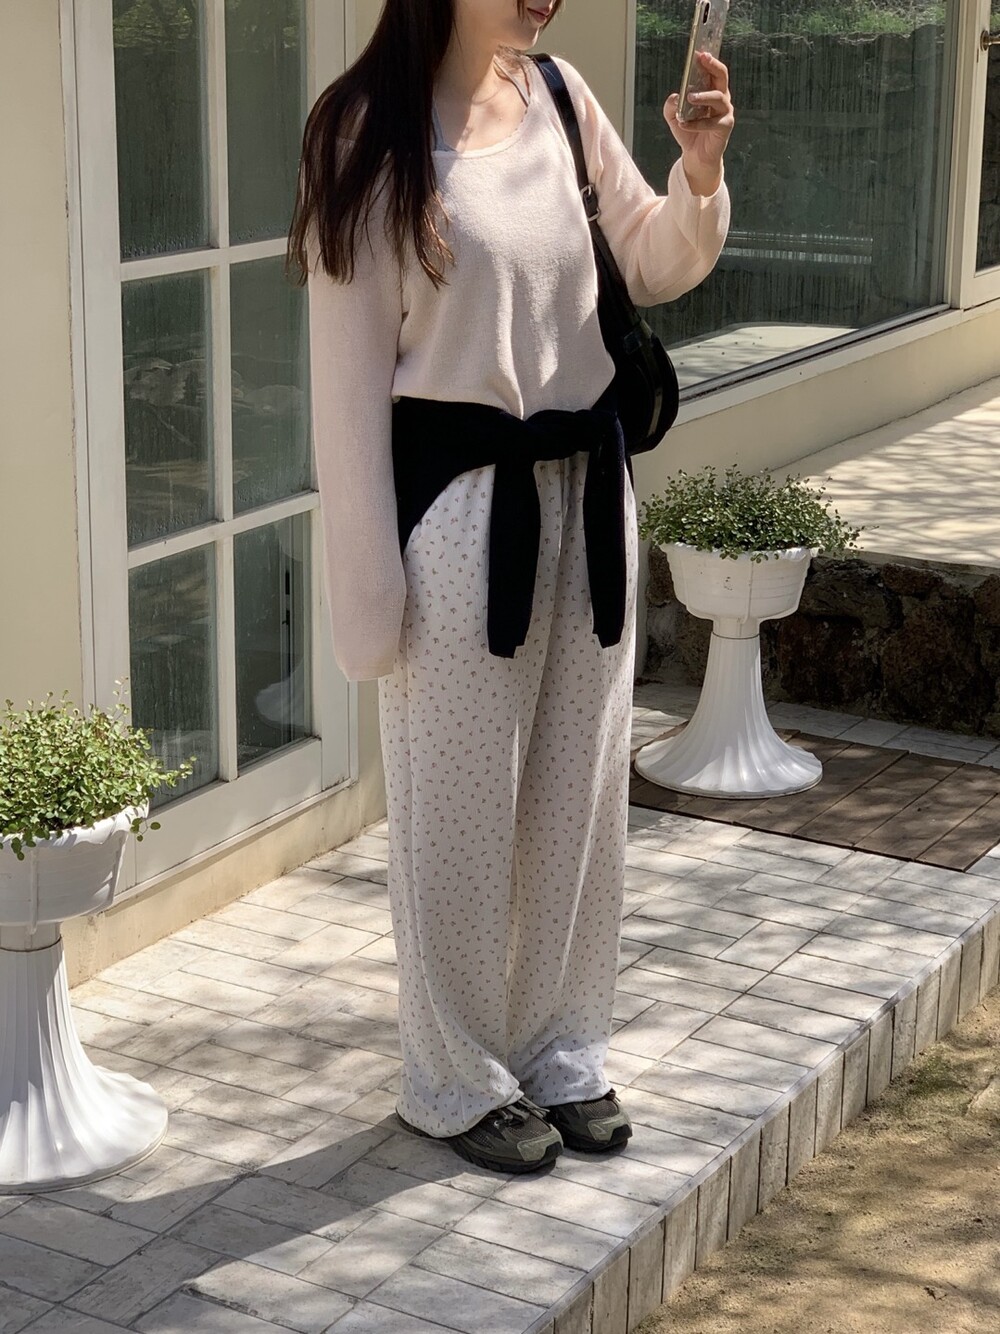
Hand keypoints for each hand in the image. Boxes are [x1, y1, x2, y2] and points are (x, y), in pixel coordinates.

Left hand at [663, 51, 734, 195]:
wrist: (695, 156)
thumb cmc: (688, 132)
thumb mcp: (674, 117)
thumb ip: (671, 106)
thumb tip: (675, 97)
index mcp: (711, 91)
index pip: (712, 71)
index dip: (708, 60)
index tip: (699, 52)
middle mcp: (722, 98)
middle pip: (722, 77)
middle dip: (713, 66)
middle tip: (703, 59)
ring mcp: (725, 112)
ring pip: (719, 98)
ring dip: (704, 96)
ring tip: (690, 97)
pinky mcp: (725, 127)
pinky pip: (711, 123)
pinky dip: (696, 123)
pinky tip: (684, 124)